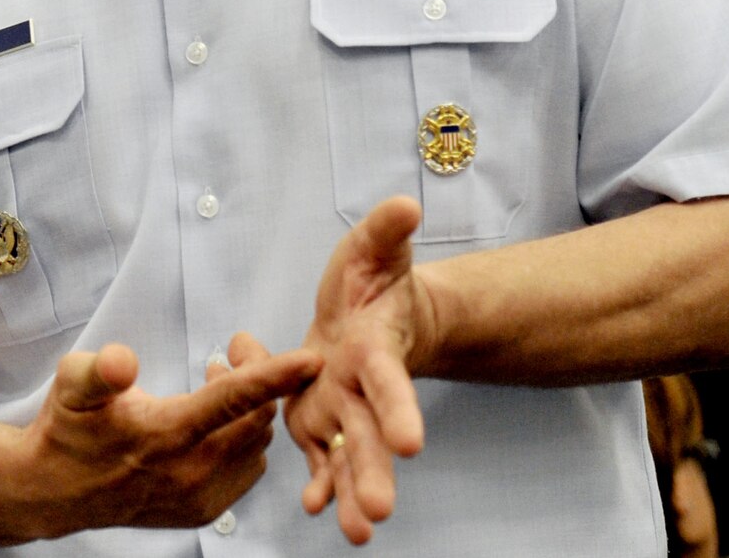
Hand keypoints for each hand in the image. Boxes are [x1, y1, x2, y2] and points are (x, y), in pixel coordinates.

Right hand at [21, 332, 320, 533]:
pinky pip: (249, 469)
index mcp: (165, 433)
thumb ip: (98, 370)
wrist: (56, 491)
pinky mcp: (204, 511)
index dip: (275, 376)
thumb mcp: (72, 384)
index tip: (312, 358)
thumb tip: (122, 362)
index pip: (234, 400)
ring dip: (251, 412)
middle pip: (258, 418)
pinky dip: (245, 441)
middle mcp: (190, 470)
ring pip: (258, 444)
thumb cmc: (68, 428)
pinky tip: (217, 425)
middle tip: (228, 354)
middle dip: (257, 378)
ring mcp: (201, 495)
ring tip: (216, 388)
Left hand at [284, 196, 433, 544]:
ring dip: (349, 492)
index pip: (389, 384)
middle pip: (371, 434)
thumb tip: (405, 204)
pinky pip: (319, 458)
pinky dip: (319, 484)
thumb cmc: (372, 282)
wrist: (369, 316)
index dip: (399, 410)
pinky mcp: (318, 421)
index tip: (414, 445)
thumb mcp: (373, 250)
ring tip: (356, 533)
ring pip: (348, 456)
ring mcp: (342, 410)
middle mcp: (361, 389)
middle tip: (378, 512)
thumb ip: (386, 232)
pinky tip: (314, 509)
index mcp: (375, 351)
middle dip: (374, 472)